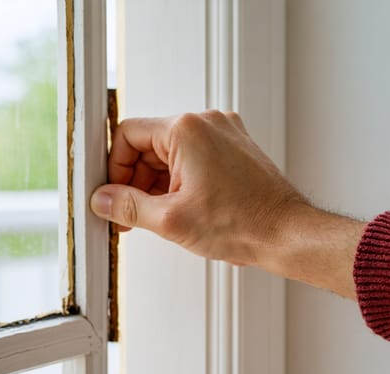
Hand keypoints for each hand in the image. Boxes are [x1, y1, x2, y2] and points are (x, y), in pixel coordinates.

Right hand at [90, 111, 365, 297]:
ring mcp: (224, 133)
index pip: (128, 135)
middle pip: (148, 144)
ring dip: (157, 184)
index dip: (115, 169)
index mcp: (187, 129)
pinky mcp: (234, 148)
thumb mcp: (170, 220)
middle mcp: (207, 123)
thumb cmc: (243, 224)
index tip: (115, 195)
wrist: (286, 235)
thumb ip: (127, 207)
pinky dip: (179, 181)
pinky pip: (192, 157)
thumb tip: (103, 200)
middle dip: (136, 180)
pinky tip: (181, 209)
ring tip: (161, 217)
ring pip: (169, 153)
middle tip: (132, 214)